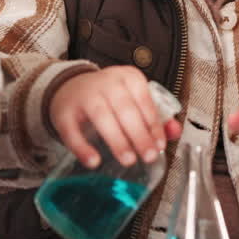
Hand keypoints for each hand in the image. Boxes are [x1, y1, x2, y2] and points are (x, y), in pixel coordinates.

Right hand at [49, 66, 180, 167]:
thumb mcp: (133, 100)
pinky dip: (82, 147)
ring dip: (116, 140)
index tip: (160, 145)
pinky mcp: (63, 112)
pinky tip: (93, 161)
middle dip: (139, 135)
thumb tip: (174, 132)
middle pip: (125, 109)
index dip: (153, 125)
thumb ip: (155, 116)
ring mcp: (83, 96)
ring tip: (128, 160)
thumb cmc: (109, 98)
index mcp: (127, 77)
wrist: (70, 88)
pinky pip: (72, 131)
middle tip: (148, 156)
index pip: (144, 100)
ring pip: (101, 117)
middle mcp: (106, 82)